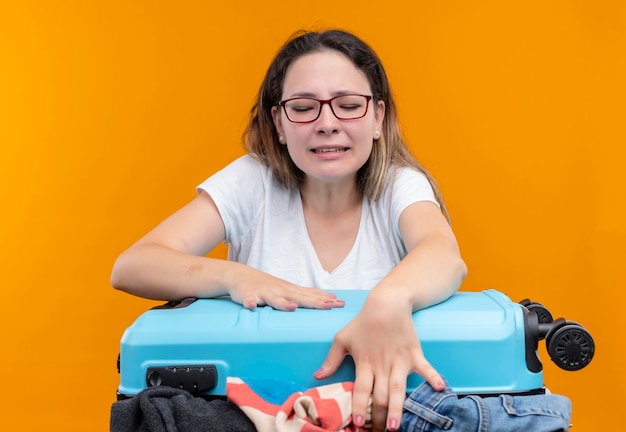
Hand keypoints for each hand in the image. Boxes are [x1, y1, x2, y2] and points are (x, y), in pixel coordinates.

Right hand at [227, 265, 344, 310]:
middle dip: (314, 302)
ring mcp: (264, 292)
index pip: (312, 296)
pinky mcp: (248, 295)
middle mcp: (280, 291)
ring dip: (282, 303)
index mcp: (291, 291)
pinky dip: (250, 303)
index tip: (342, 304)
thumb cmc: (267, 286)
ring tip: (292, 308)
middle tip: (330, 306)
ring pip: (274, 299)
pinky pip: (249, 300)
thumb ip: (308, 294)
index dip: (326, 300)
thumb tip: (331, 298)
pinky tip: (252, 306)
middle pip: (299, 297)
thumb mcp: (289, 289)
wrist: (239, 275)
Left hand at [314, 297, 443, 430]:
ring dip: (398, 408)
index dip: (359, 407)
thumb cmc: (363, 322)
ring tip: (397, 426)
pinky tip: (440, 389)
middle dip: (380, 417)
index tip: (358, 424)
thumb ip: (331, 360)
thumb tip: (317, 376)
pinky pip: (425, 368)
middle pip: (380, 396)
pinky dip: (433, 377)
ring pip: (398, 389)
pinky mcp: (414, 354)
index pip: (360, 390)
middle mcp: (381, 365)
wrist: (386, 304)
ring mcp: (399, 361)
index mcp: (364, 363)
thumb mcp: (342, 338)